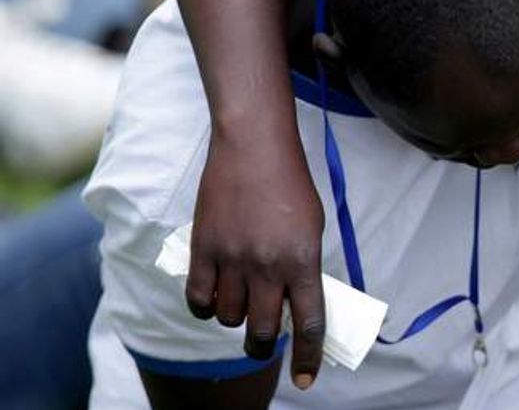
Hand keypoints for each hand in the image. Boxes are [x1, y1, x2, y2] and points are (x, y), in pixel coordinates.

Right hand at [188, 134, 326, 388]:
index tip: (308, 380)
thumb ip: (304, 268)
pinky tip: (212, 298)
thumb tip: (297, 307)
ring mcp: (232, 259)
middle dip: (265, 345)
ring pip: (229, 317)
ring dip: (236, 319)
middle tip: (263, 340)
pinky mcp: (203, 249)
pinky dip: (205, 307)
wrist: (254, 146)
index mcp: (303, 260)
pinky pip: (198, 300)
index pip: (310, 324)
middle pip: (264, 330)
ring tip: (242, 301)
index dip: (309, 358)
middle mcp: (268, 265)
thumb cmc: (290, 185)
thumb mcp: (312, 228)